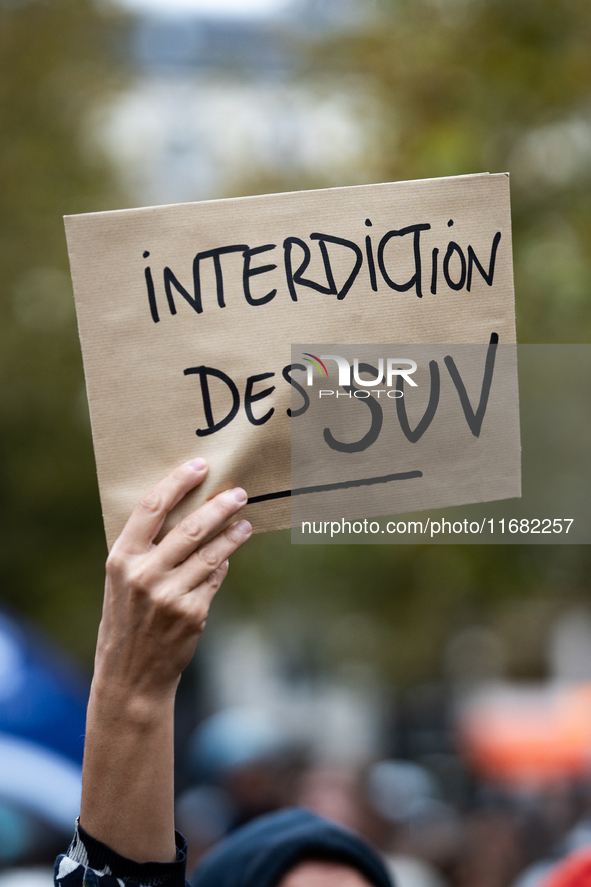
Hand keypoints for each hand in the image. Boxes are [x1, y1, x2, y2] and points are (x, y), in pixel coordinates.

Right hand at [80, 459, 250, 861]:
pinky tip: (228, 558)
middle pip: (192, 527)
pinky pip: (215, 579)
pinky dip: (223, 566)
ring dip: (233, 535)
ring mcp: (170, 595)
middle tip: (239, 493)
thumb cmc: (126, 620)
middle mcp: (144, 574)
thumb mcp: (122, 581)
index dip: (178, 482)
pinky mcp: (193, 613)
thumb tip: (185, 512)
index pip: (152, 507)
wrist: (130, 676)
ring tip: (246, 524)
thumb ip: (145, 549)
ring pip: (213, 552)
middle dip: (220, 506)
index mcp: (121, 558)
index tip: (200, 466)